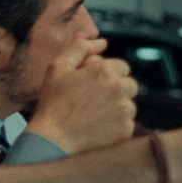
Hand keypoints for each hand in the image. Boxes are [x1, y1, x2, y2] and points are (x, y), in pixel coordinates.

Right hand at [24, 37, 136, 153]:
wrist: (51, 140)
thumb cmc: (53, 104)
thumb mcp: (58, 68)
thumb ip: (80, 48)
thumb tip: (101, 42)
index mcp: (105, 70)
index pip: (122, 67)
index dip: (107, 76)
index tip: (93, 86)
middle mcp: (119, 87)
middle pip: (129, 85)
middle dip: (116, 90)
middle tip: (94, 102)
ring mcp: (125, 109)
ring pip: (130, 104)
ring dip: (117, 108)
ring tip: (94, 116)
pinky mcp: (127, 129)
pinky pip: (129, 123)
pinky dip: (117, 125)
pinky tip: (99, 128)